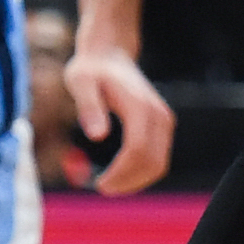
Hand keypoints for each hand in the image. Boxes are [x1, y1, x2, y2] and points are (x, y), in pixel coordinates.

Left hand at [62, 42, 173, 193]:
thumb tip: (97, 137)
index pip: (137, 149)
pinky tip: (120, 174)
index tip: (100, 185)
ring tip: (110, 184)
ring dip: (137, 181)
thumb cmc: (91, 70)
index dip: (121, 173)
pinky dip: (141, 172)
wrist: (110, 55)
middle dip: (129, 182)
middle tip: (103, 188)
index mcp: (139, 106)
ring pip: (159, 164)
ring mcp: (164, 121)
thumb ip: (89, 107)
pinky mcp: (162, 126)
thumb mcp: (80, 82)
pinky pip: (158, 157)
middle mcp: (158, 114)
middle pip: (153, 162)